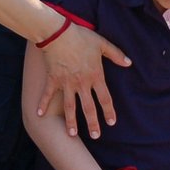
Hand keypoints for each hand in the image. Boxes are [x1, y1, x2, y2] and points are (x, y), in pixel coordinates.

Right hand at [37, 22, 129, 138]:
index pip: (105, 98)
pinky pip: (48, 94)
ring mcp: (66, 83)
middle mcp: (81, 83)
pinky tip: (39, 114)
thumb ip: (116, 54)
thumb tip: (129, 63)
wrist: (58, 33)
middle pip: (88, 108)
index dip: (109, 111)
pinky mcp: (53, 79)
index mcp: (95, 75)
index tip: (111, 123)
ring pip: (70, 107)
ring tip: (72, 134)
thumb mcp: (102, 44)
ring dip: (71, 121)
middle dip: (93, 123)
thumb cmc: (81, 37)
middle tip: (96, 135)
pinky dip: (43, 104)